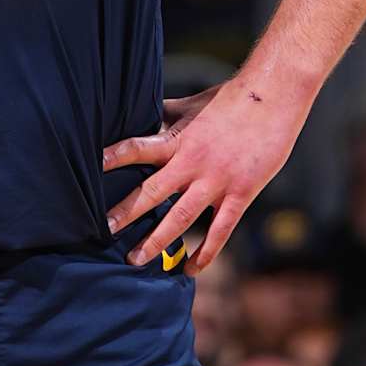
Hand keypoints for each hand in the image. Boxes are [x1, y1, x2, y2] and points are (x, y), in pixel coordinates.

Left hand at [103, 75, 303, 268]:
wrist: (273, 97)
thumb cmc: (232, 98)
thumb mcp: (194, 103)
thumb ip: (170, 114)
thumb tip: (146, 112)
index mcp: (179, 138)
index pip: (139, 148)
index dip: (116, 156)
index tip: (93, 167)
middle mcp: (193, 163)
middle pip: (152, 192)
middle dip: (126, 212)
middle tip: (104, 230)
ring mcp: (216, 182)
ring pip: (180, 218)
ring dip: (156, 241)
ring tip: (135, 259)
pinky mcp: (240, 195)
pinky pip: (219, 232)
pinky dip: (204, 253)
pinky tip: (190, 268)